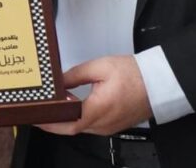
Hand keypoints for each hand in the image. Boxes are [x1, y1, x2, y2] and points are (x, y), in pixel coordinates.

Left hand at [37, 55, 151, 135]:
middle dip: (53, 122)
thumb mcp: (101, 67)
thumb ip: (75, 74)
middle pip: (71, 129)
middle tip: (39, 113)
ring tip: (54, 107)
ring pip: (81, 128)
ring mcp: (109, 128)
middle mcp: (103, 124)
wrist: (159, 82)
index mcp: (99, 109)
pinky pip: (91, 126)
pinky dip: (79, 119)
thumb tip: (58, 82)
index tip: (35, 116)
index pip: (66, 123)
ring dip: (66, 120)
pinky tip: (73, 107)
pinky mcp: (113, 126)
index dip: (49, 122)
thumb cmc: (136, 75)